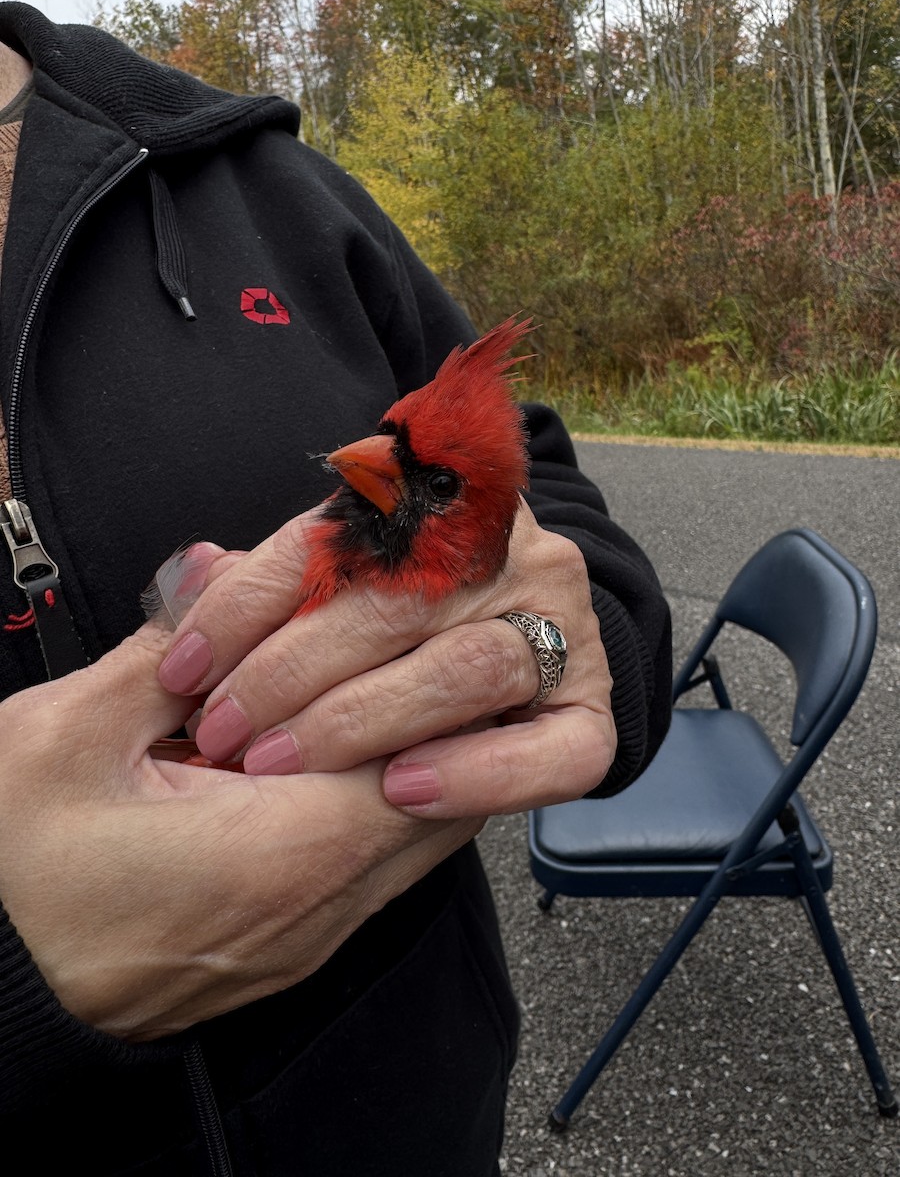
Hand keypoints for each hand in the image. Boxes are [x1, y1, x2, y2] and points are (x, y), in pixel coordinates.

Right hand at [0, 618, 479, 1040]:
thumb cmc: (14, 873)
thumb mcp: (64, 736)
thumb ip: (159, 647)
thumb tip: (214, 566)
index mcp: (284, 849)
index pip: (427, 758)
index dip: (422, 685)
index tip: (403, 632)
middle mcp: (322, 904)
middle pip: (444, 801)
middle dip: (432, 721)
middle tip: (393, 653)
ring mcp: (315, 937)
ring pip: (419, 839)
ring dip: (405, 764)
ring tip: (357, 696)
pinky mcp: (296, 949)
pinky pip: (375, 871)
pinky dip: (371, 809)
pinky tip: (317, 761)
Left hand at [158, 500, 615, 815]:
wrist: (516, 654)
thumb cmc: (401, 623)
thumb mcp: (337, 583)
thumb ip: (279, 581)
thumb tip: (194, 572)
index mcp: (451, 505)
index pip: (341, 538)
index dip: (250, 603)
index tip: (184, 668)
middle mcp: (518, 552)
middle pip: (401, 602)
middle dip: (293, 672)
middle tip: (226, 731)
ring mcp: (566, 630)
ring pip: (466, 668)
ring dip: (363, 721)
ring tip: (283, 763)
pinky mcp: (592, 716)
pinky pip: (550, 753)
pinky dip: (475, 774)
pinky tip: (399, 791)